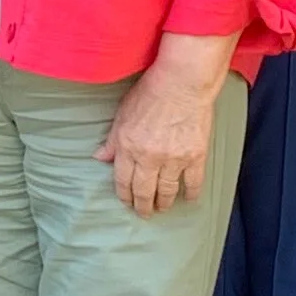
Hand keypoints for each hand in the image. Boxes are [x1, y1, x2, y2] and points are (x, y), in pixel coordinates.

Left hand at [94, 33, 233, 215]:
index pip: (123, 181)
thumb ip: (112, 140)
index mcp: (128, 147)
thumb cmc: (150, 92)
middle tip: (144, 213)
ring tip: (163, 208)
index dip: (124, 195)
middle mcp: (149, 158)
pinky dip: (191, 193)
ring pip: (167, 191)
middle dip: (143, 206)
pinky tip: (189, 199)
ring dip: (164, 203)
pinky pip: (193, 182)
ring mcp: (173, 159)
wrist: (182, 82)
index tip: (127, 202)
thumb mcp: (122, 114)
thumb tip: (100, 157)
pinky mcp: (195, 156)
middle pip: (144, 191)